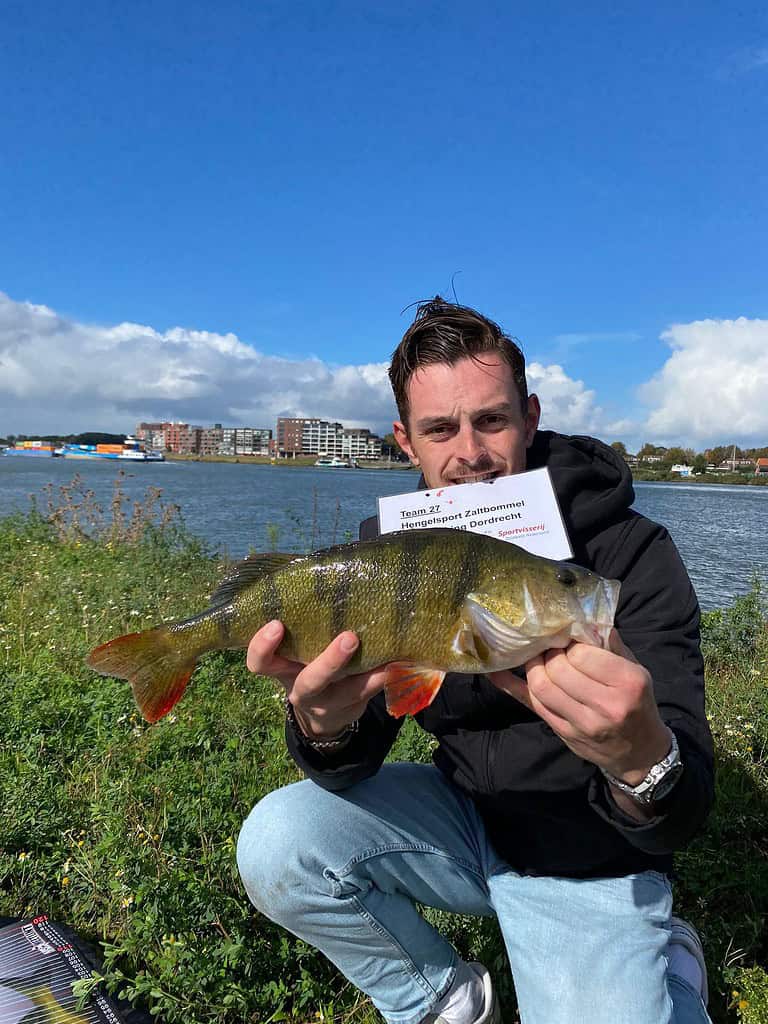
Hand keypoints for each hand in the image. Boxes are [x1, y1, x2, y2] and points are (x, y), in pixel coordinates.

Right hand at [246, 621, 388, 738]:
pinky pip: (371, 694)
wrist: (324, 715)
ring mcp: (329, 702)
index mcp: (281, 670)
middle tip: (349, 638)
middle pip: (309, 682)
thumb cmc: (307, 662)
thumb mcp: (295, 651)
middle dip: (329, 662)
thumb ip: (300, 626)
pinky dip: (384, 677)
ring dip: (368, 673)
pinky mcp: (353, 707)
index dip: (263, 646)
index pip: (260, 663)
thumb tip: (318, 570)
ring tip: (385, 656)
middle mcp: (301, 689)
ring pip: (346, 692)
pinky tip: (398, 661)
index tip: (276, 624)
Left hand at [488, 629, 670, 783]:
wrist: (639, 754)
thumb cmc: (638, 704)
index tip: (568, 639)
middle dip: (549, 653)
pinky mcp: (563, 733)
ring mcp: (582, 723)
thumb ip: (611, 644)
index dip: (570, 643)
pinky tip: (494, 672)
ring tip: (538, 658)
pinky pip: (530, 705)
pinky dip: (510, 685)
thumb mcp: (637, 671)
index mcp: (628, 684)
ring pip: (541, 687)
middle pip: (558, 669)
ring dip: (533, 667)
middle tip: (549, 646)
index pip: (582, 654)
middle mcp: (605, 706)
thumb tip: (584, 617)